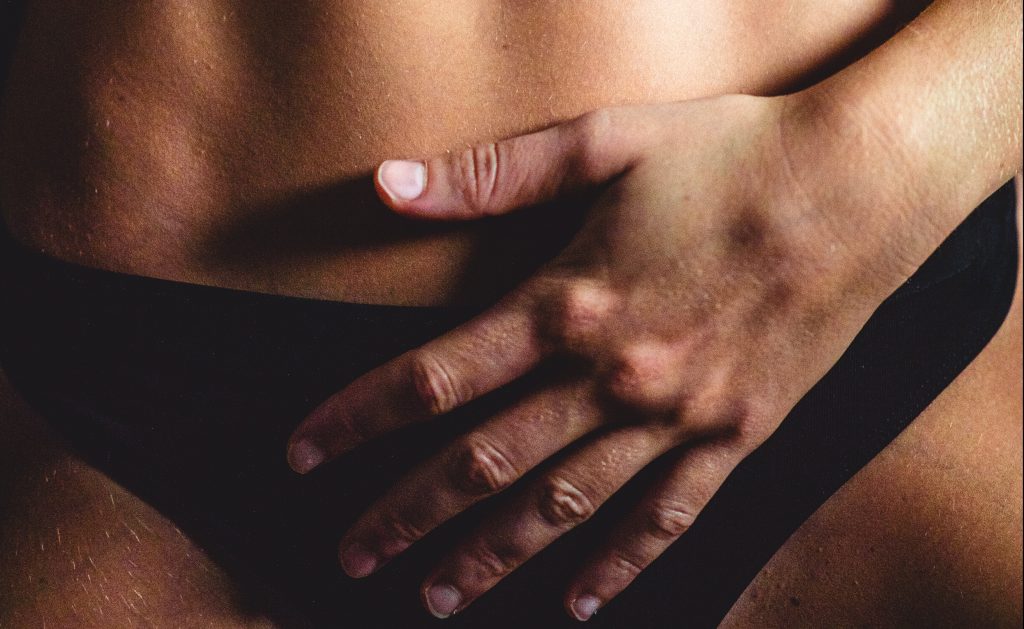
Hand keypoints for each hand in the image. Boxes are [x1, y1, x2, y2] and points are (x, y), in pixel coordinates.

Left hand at [287, 94, 910, 619]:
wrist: (858, 188)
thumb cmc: (731, 154)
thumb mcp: (609, 137)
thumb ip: (493, 172)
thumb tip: (388, 184)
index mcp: (570, 303)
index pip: (434, 378)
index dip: (357, 418)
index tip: (303, 453)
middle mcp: (614, 377)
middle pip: (484, 462)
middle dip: (406, 514)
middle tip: (352, 555)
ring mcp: (676, 419)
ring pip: (563, 507)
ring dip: (492, 556)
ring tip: (437, 596)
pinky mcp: (735, 439)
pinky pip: (666, 518)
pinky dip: (619, 565)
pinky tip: (581, 602)